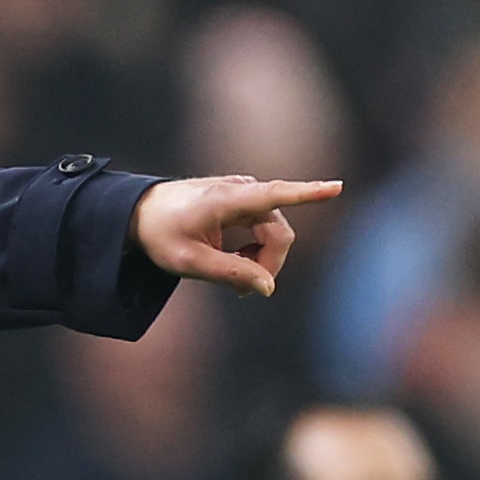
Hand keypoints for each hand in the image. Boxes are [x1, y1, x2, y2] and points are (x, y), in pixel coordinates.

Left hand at [132, 174, 342, 296]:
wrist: (142, 214)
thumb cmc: (162, 235)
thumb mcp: (189, 262)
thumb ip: (230, 273)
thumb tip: (268, 287)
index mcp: (227, 200)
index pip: (276, 195)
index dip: (309, 194)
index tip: (337, 187)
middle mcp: (242, 191)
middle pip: (280, 233)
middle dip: (269, 264)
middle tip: (242, 292)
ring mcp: (246, 194)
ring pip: (275, 234)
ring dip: (261, 259)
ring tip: (232, 275)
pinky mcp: (246, 201)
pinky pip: (266, 229)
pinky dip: (256, 249)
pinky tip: (235, 258)